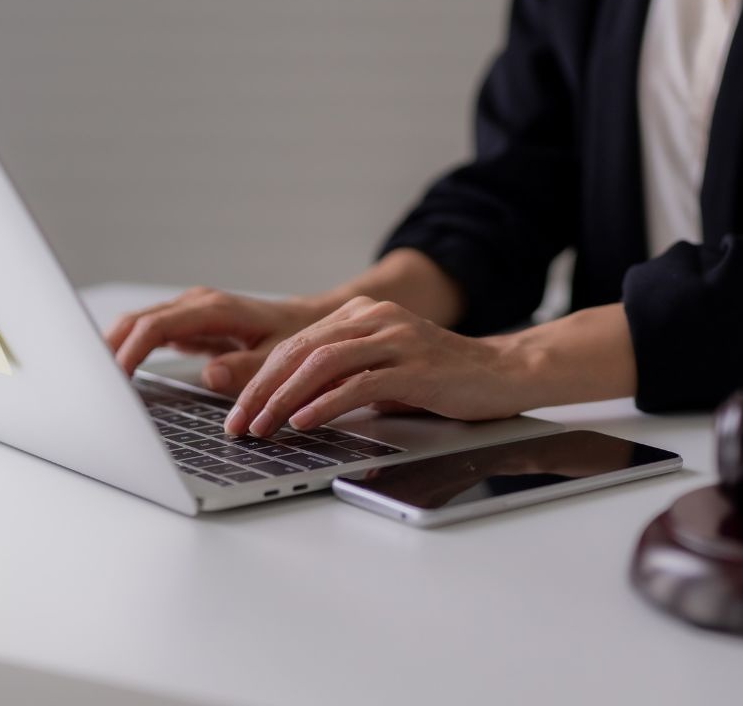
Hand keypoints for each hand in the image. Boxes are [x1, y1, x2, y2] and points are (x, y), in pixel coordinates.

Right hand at [104, 287, 338, 393]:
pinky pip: (149, 334)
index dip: (129, 352)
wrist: (309, 321)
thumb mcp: (281, 355)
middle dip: (107, 348)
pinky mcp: (186, 325)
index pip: (156, 327)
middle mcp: (196, 305)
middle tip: (88, 384)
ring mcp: (188, 313)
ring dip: (113, 349)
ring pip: (137, 325)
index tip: (114, 380)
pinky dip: (129, 352)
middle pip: (136, 322)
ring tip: (92, 382)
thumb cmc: (299, 338)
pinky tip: (116, 376)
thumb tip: (211, 375)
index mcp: (215, 309)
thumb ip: (247, 367)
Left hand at [223, 296, 530, 436]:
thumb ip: (342, 378)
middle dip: (263, 391)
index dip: (261, 380)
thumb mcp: (382, 372)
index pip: (296, 345)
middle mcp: (376, 319)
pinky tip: (304, 422)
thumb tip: (289, 406)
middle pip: (301, 351)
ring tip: (264, 427)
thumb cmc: (441, 378)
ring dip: (285, 399)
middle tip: (239, 424)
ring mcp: (397, 339)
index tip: (239, 413)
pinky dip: (326, 404)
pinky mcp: (416, 366)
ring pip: (323, 364)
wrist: (502, 373)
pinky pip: (360, 383)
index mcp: (362, 314)